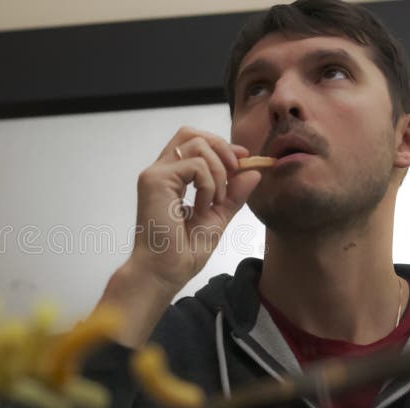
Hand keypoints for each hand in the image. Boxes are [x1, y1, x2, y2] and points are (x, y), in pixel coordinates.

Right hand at [130, 126, 261, 288]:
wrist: (164, 273)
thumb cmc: (181, 252)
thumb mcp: (217, 217)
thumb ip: (233, 194)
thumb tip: (253, 172)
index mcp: (170, 177)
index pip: (194, 142)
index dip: (222, 146)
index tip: (243, 161)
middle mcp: (159, 171)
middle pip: (191, 133)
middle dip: (221, 147)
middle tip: (235, 171)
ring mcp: (155, 174)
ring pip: (196, 144)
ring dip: (218, 171)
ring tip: (216, 200)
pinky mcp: (155, 180)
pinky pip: (195, 165)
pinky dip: (209, 183)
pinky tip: (203, 206)